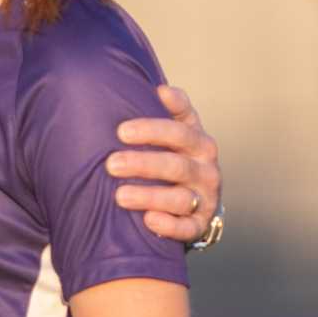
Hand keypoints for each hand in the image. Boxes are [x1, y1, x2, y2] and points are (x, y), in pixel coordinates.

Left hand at [108, 83, 222, 243]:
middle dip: (143, 164)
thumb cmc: (174, 155)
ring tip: (120, 196)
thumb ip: (170, 110)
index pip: (179, 130)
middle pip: (176, 165)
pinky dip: (170, 226)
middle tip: (111, 164)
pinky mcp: (201, 224)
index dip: (153, 129)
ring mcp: (205, 197)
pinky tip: (148, 221)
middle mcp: (206, 167)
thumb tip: (159, 88)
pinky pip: (188, 228)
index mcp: (197, 140)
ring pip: (181, 198)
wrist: (197, 198)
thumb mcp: (175, 130)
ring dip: (150, 196)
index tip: (122, 131)